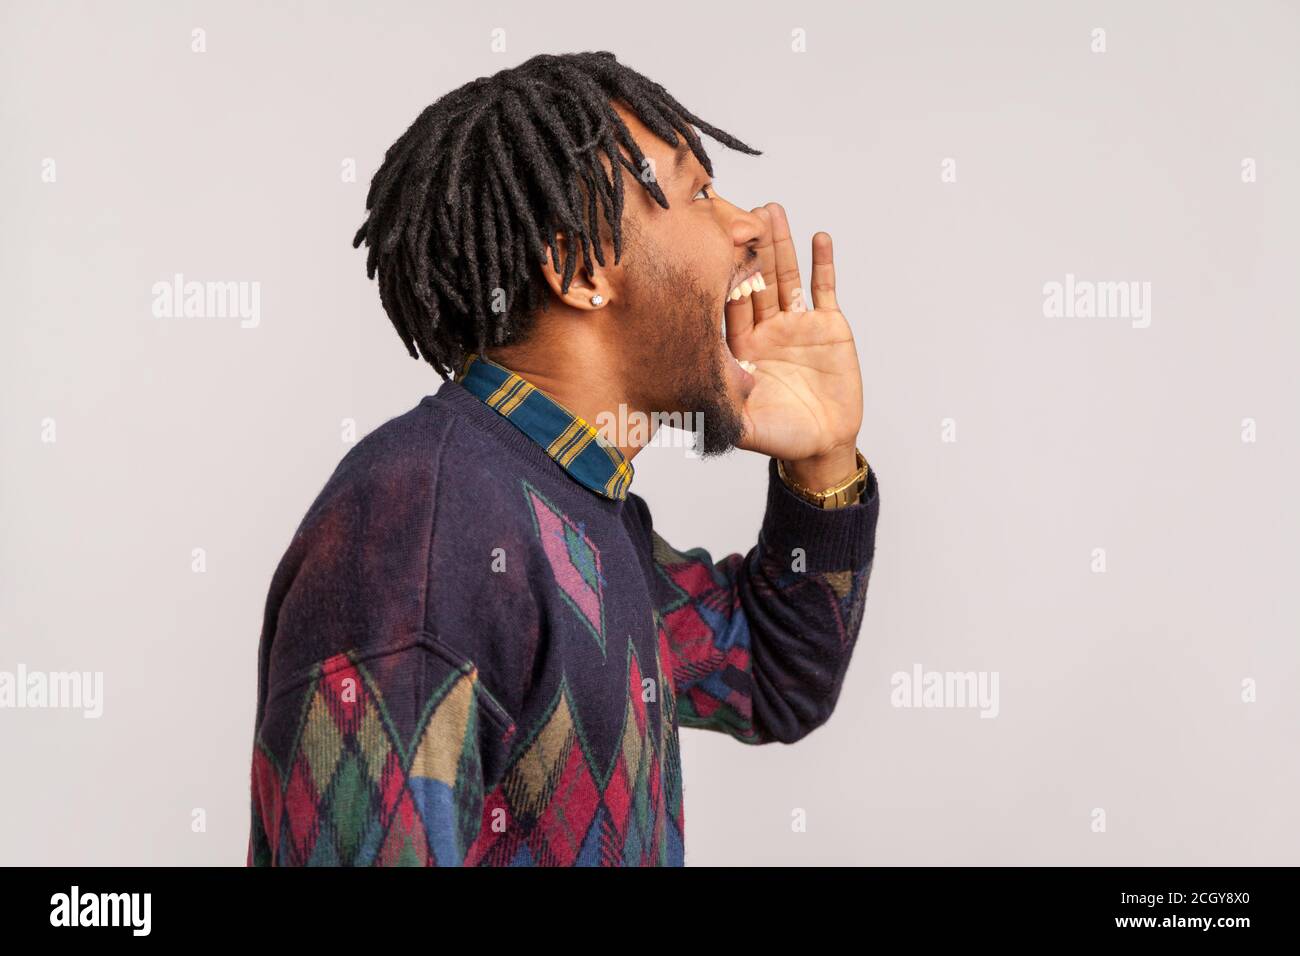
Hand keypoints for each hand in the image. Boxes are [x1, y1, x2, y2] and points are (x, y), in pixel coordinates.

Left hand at [726, 202, 863, 485]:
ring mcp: (797, 324)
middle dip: (749, 246)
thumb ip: (722, 413)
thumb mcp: (744, 427)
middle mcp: (766, 328)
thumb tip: (691, 406)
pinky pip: (824, 288)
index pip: (728, 303)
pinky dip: (823, 263)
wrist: (821, 444)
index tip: (709, 244)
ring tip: (773, 211)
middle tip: (740, 210)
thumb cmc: (780, 437)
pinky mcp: (828, 325)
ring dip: (780, 244)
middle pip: (756, 279)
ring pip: (786, 276)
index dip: (722, 274)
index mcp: (741, 346)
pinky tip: (819, 237)